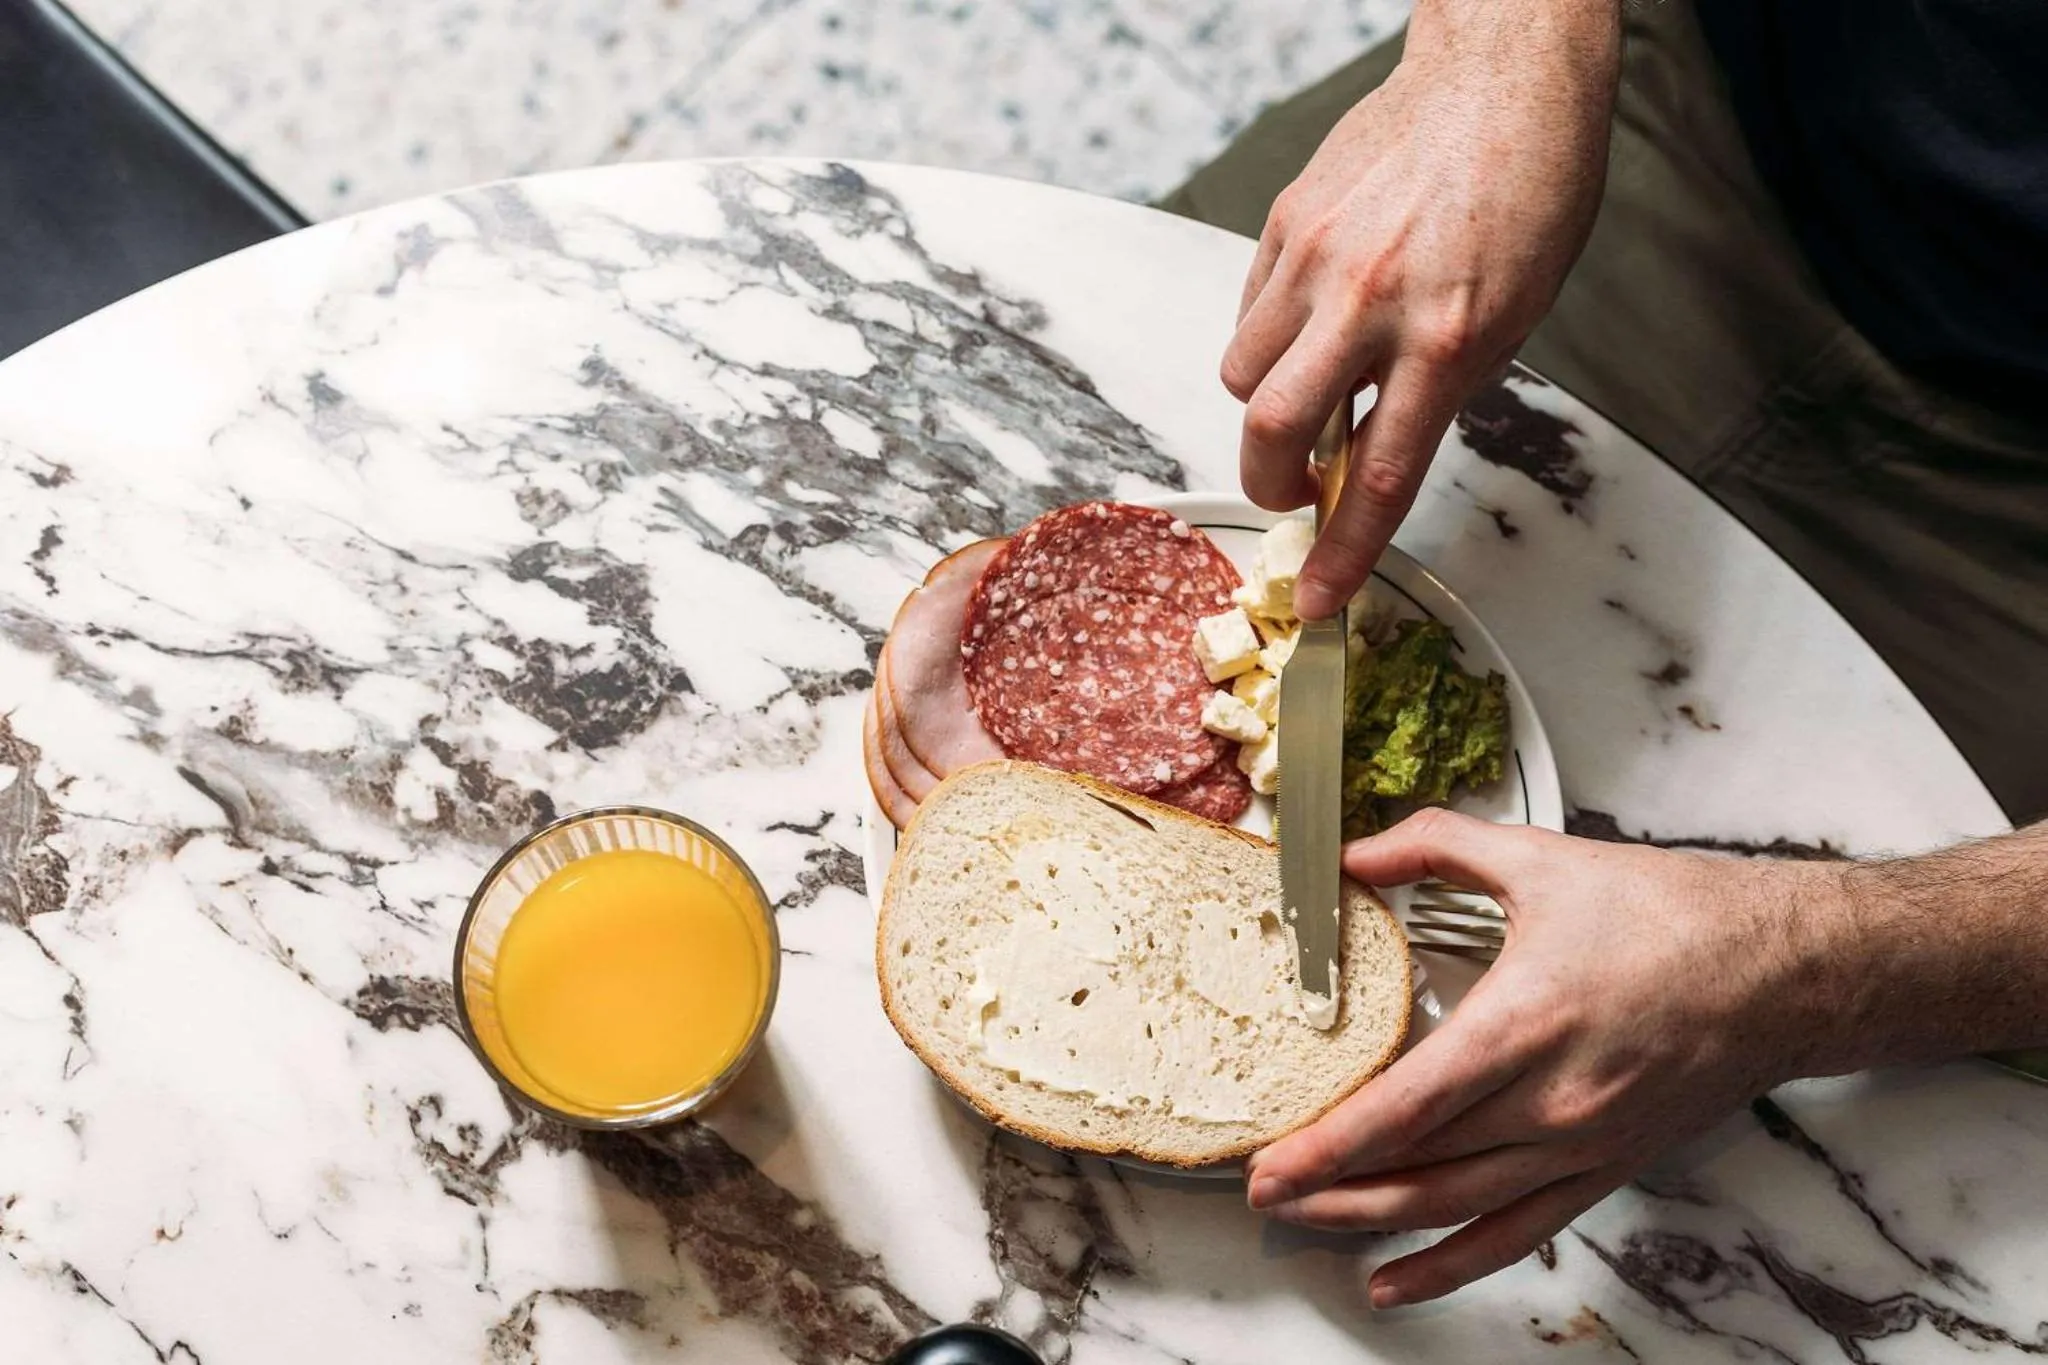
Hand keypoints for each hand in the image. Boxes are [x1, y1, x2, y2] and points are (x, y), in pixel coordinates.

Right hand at [1224, 1, 1618, 617]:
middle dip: (1269, 487)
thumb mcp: (1510, 316)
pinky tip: (1314, 320)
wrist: (1502, 80)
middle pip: (1272, 431)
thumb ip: (1435, 391)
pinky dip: (1270, 340)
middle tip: (1289, 492)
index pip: (1380, 476)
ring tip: (1310, 390)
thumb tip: (1364, 453)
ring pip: (1241, 375)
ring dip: (1264, 408)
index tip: (1319, 599)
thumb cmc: (1527, 196)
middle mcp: (1372, 302)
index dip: (1344, 553)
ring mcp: (1318, 258)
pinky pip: (1250, 312)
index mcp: (1447, 338)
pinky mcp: (1286, 222)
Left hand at [1246, 810, 1853, 1307]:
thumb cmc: (1674, 915)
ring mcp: (1582, 1145)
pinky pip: (1517, 1233)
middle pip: (1419, 1167)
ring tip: (1303, 1221)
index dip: (1330, 1144)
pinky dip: (1450, 1265)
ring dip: (1371, 1222)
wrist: (1787, 969)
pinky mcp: (1605, 1167)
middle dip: (1327, 1186)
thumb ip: (1434, 846)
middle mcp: (1553, 1101)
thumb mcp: (1541, 860)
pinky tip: (1395, 1281)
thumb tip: (1354, 852)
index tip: (1270, 1163)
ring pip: (1456, 1207)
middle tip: (1258, 1189)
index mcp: (1526, 1023)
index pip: (1407, 1106)